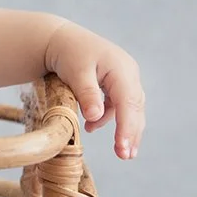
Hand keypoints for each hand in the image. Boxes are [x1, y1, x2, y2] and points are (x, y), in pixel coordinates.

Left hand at [43, 21, 145, 159]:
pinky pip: (120, 105)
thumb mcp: (76, 73)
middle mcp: (128, 74)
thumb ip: (87, 94)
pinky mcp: (117, 85)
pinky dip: (110, 118)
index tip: (122, 148)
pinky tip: (92, 127)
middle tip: (125, 156)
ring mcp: (125, 79)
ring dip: (125, 129)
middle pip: (135, 108)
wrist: (61, 40)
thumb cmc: (68, 53)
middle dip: (131, 133)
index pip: (128, 103)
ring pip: (130, 108)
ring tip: (121, 152)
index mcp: (121, 69)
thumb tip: (96, 117)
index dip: (127, 127)